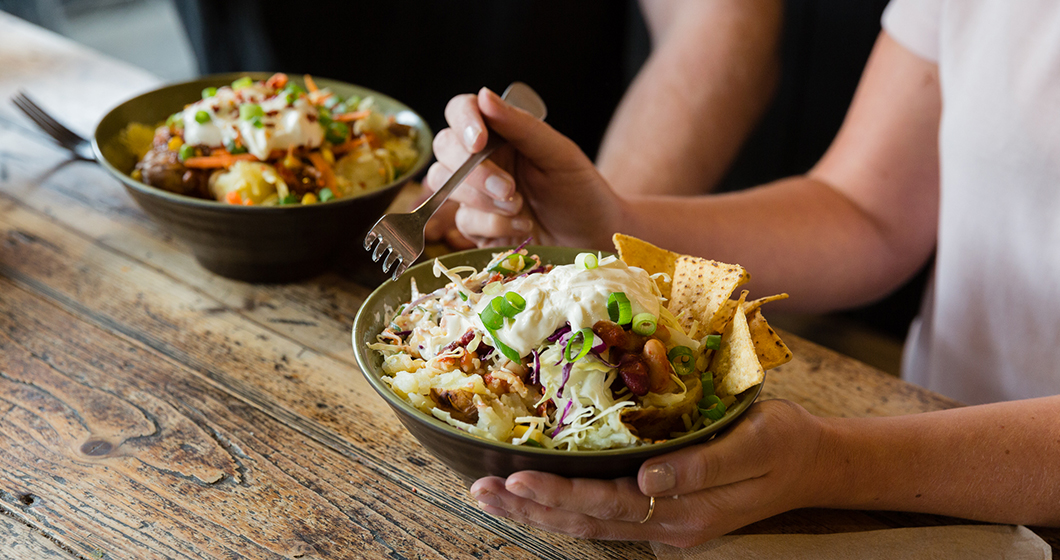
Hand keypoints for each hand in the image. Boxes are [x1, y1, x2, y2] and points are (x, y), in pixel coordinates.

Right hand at [424, 88, 626, 249]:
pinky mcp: (476, 225)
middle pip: (445, 147)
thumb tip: (484, 96)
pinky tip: (522, 227)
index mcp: (501, 132)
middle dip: (474, 171)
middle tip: (509, 189)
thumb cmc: (580, 190)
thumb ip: (521, 125)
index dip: (463, 122)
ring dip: (482, 200)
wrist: (592, 237)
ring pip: (445, 184)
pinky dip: (494, 225)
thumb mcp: (558, 153)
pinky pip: (464, 221)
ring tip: (520, 208)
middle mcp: (483, 158)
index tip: (479, 142)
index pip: (462, 111)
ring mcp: (475, 192)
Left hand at [469, 400, 830, 547]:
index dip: (562, 495)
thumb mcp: (754, 444)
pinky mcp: (662, 513)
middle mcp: (668, 526)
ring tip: (492, 496)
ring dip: (538, 513)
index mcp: (686, 510)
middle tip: (482, 490)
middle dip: (532, 507)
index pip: (609, 505)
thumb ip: (701, 467)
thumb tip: (647, 480)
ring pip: (590, 526)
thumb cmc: (784, 444)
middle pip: (588, 522)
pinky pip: (605, 517)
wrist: (812, 465)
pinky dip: (564, 509)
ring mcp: (664, 525)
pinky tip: (536, 497)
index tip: (519, 479)